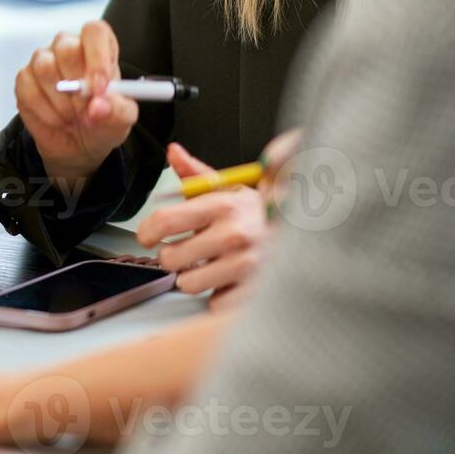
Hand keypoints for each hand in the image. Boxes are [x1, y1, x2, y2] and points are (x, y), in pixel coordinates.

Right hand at [15, 21, 138, 180]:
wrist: (78, 145)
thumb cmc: (103, 121)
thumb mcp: (122, 120)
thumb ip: (118, 110)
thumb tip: (99, 106)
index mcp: (99, 47)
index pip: (94, 32)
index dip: (97, 56)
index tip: (100, 88)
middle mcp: (69, 47)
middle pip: (66, 46)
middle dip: (77, 85)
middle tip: (85, 108)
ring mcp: (43, 60)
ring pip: (44, 66)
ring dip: (61, 100)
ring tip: (72, 115)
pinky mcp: (25, 79)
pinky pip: (28, 88)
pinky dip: (45, 111)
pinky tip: (56, 119)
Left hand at [135, 144, 267, 297]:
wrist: (307, 236)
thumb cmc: (259, 215)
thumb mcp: (230, 189)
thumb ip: (197, 174)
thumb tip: (173, 152)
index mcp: (223, 206)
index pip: (165, 220)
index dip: (147, 231)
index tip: (148, 236)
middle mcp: (234, 235)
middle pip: (170, 258)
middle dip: (174, 256)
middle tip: (188, 251)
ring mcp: (246, 266)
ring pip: (188, 284)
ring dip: (195, 277)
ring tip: (210, 265)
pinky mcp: (255, 292)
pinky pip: (214, 302)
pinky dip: (219, 294)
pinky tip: (229, 280)